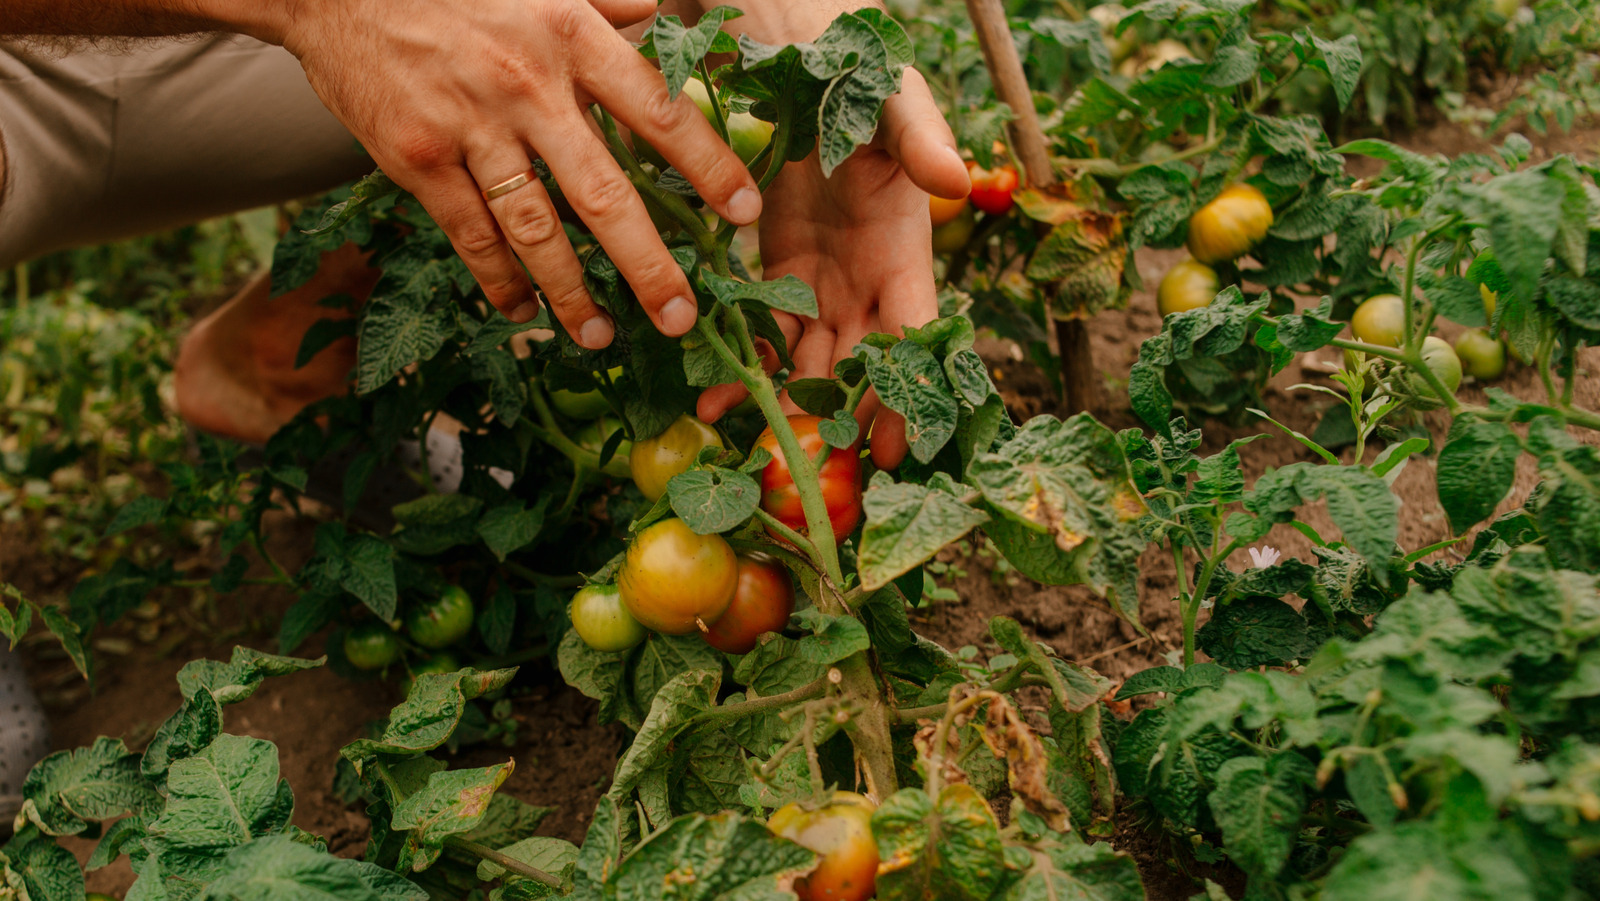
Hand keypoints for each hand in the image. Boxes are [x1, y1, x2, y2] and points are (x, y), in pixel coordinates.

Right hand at [276, 0, 763, 346]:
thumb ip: (605, 3)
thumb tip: (665, 17)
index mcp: (570, 34)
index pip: (658, 110)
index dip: (708, 166)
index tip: (745, 214)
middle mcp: (527, 85)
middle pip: (603, 192)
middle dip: (647, 265)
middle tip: (679, 318)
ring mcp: (469, 126)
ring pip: (535, 228)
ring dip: (571, 292)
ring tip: (600, 337)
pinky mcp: (417, 158)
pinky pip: (469, 233)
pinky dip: (498, 277)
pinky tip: (520, 307)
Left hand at [697, 67, 967, 468]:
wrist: (805, 59)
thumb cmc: (863, 77)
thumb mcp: (896, 102)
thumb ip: (923, 141)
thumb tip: (957, 182)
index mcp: (907, 249)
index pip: (915, 334)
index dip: (907, 393)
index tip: (893, 449)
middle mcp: (872, 281)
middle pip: (865, 367)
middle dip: (846, 422)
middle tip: (820, 477)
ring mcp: (827, 283)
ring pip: (815, 362)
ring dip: (792, 408)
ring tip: (761, 452)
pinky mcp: (782, 276)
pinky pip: (766, 334)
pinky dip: (745, 368)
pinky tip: (715, 405)